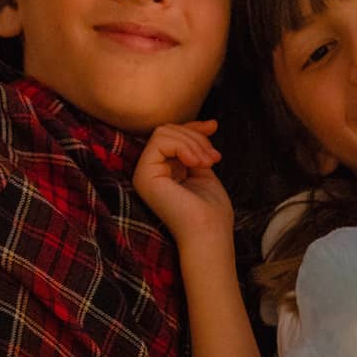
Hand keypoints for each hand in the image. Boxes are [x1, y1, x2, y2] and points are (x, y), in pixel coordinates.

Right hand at [133, 120, 233, 242]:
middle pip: (167, 130)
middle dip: (195, 137)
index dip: (192, 127)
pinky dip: (183, 146)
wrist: (209, 234)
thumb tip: (209, 122)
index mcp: (161, 171)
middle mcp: (148, 171)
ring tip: (208, 163)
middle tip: (213, 158)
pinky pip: (161, 140)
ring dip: (193, 142)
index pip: (171, 135)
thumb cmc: (211, 210)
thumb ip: (199, 147)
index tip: (213, 127)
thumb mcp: (205, 168)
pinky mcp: (143, 175)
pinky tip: (196, 164)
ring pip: (164, 132)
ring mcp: (142, 174)